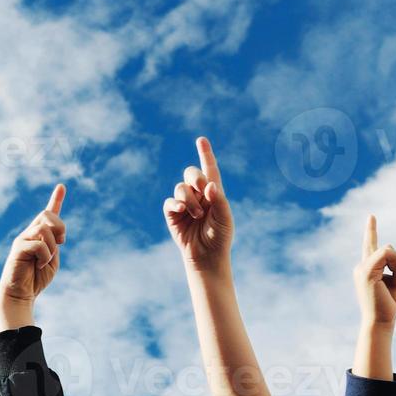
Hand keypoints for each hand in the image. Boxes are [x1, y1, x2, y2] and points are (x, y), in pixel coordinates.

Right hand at [0, 184, 64, 330]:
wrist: (20, 295)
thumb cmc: (36, 279)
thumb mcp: (52, 260)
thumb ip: (54, 245)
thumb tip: (54, 233)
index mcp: (40, 236)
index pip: (48, 213)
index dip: (56, 199)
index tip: (62, 186)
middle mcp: (29, 234)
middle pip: (47, 214)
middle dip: (60, 226)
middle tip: (62, 242)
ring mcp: (22, 240)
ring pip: (44, 229)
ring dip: (52, 245)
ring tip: (47, 260)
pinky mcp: (18, 249)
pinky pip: (38, 244)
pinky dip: (45, 256)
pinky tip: (40, 265)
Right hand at [164, 137, 232, 272]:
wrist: (207, 256)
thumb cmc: (220, 236)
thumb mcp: (225, 217)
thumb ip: (219, 199)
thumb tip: (209, 185)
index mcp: (214, 192)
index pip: (209, 168)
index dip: (205, 153)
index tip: (201, 140)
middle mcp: (198, 194)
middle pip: (191, 173)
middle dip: (196, 177)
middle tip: (203, 189)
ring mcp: (184, 204)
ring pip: (180, 188)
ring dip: (189, 199)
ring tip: (197, 215)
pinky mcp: (173, 214)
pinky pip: (170, 202)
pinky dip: (176, 204)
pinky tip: (182, 210)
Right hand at [354, 215, 395, 326]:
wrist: (381, 321)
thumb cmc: (390, 305)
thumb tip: (391, 249)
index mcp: (368, 269)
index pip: (371, 246)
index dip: (371, 230)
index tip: (371, 216)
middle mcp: (362, 267)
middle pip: (386, 248)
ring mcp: (362, 269)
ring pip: (388, 250)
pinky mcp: (366, 272)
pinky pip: (388, 255)